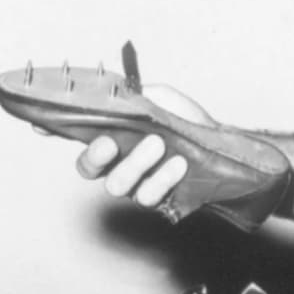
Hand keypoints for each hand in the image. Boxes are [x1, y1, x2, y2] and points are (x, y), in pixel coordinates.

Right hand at [76, 83, 217, 207]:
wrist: (218, 142)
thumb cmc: (183, 119)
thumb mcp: (161, 98)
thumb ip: (138, 95)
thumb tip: (120, 93)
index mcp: (113, 140)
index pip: (83, 147)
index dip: (75, 144)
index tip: (85, 135)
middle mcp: (118, 166)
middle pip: (90, 170)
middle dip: (99, 155)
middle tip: (121, 142)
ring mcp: (136, 186)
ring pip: (118, 185)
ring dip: (137, 164)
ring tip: (159, 144)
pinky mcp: (158, 200)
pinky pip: (150, 196)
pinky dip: (164, 178)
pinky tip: (179, 163)